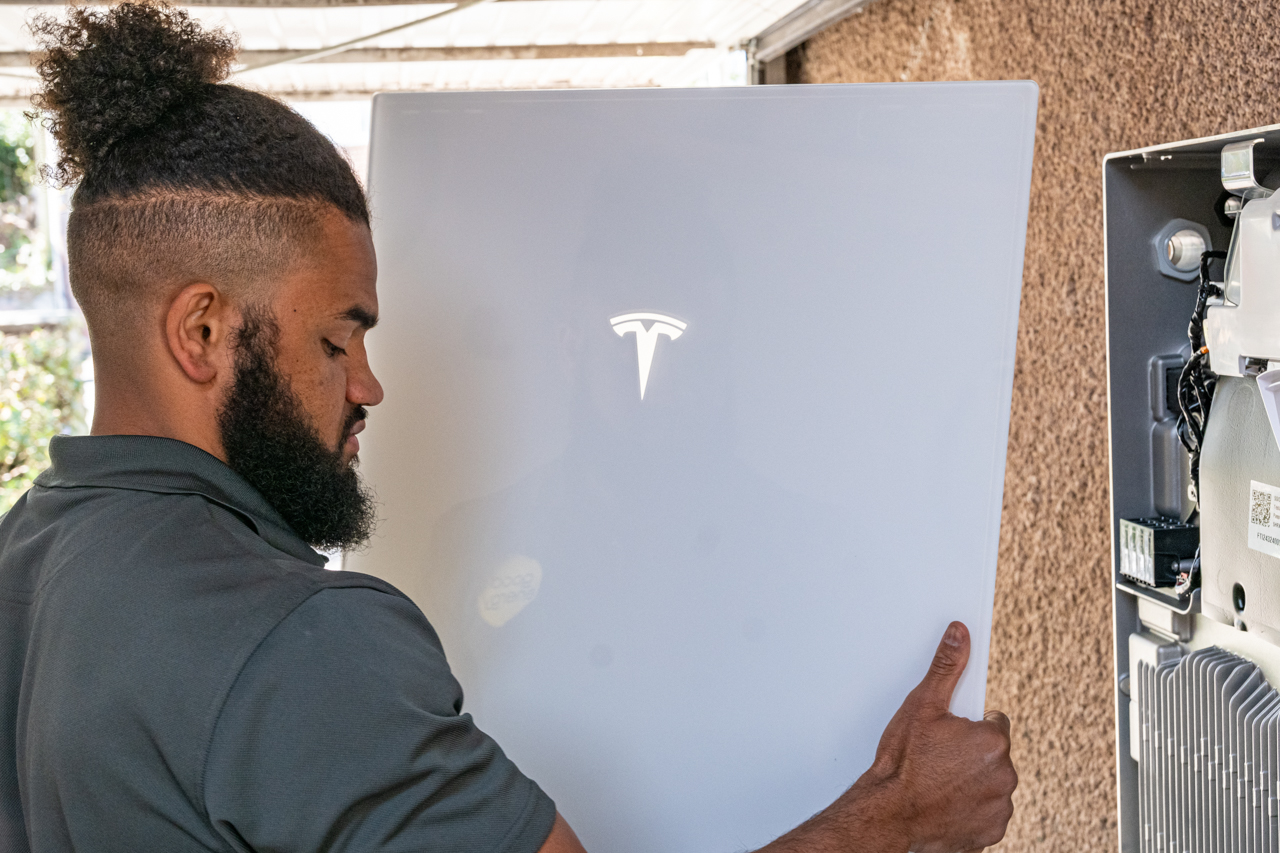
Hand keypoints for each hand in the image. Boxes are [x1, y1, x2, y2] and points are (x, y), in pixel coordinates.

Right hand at [759, 621, 1015, 852]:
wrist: (888, 814)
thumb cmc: (902, 764)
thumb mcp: (921, 706)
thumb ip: (946, 667)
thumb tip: (959, 634)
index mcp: (992, 739)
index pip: (994, 723)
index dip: (969, 727)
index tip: (949, 737)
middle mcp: (1004, 772)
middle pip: (993, 754)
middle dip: (972, 754)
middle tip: (940, 759)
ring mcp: (1000, 804)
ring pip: (992, 783)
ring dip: (974, 782)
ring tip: (940, 782)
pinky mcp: (993, 829)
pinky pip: (989, 812)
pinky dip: (972, 808)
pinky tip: (947, 802)